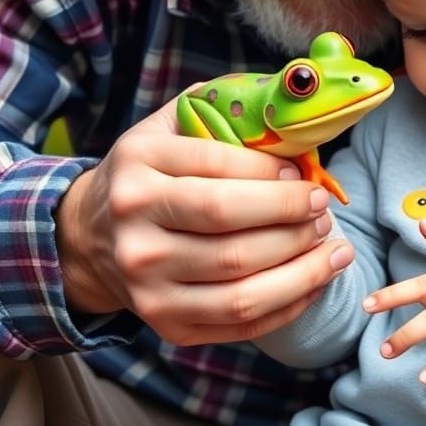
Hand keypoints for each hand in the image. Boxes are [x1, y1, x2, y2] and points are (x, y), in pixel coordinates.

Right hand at [55, 95, 352, 345]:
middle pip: (230, 225)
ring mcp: (147, 283)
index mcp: (138, 164)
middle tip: (323, 207)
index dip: (271, 172)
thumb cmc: (148, 174)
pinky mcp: (166, 324)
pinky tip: (315, 280)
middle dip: (292, 215)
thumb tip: (287, 101)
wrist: (90, 237)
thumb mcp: (166, 127)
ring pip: (242, 285)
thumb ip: (217, 108)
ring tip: (334, 247)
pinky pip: (240, 322)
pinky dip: (289, 304)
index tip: (304, 173)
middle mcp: (135, 226)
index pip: (216, 166)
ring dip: (304, 267)